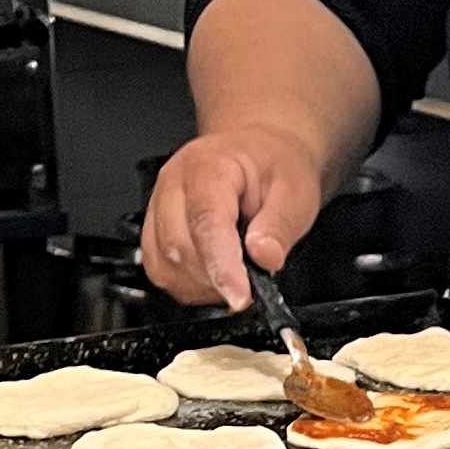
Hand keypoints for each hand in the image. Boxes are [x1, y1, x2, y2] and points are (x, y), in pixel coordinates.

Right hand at [141, 128, 325, 316]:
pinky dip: (188, 285)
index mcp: (207, 168)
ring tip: (235, 274)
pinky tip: (214, 275)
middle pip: (179, 249)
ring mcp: (158, 208)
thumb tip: (265, 257)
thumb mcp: (294, 190)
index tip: (240, 297)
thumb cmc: (271, 165)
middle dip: (216, 279)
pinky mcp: (155, 230)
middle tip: (252, 282)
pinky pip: (160, 271)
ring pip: (164, 266)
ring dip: (201, 285)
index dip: (222, 267)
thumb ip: (280, 224)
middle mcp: (173, 186)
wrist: (255, 151)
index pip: (206, 224)